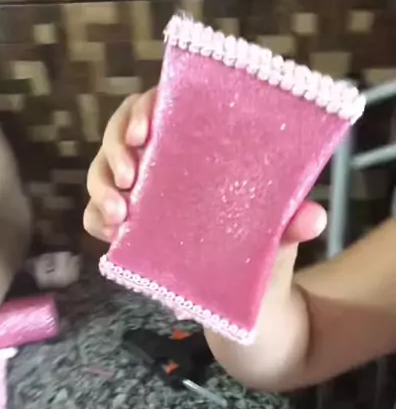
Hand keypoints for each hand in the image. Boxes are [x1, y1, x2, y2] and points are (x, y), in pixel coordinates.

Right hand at [83, 87, 326, 245]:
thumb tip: (313, 218)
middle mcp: (166, 162)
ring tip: (119, 215)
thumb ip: (290, 225)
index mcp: (201, 147)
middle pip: (123, 133)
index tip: (145, 131)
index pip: (165, 105)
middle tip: (129, 175)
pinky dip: (95, 219)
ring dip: (100, 185)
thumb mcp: (279, 236)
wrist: (252, 303)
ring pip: (103, 170)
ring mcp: (143, 194)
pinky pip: (97, 214)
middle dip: (114, 147)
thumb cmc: (266, 253)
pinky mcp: (130, 227)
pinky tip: (109, 235)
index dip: (144, 108)